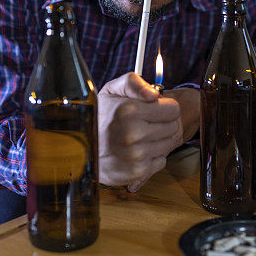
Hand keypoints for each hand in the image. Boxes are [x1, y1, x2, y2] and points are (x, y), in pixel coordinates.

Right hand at [97, 72, 182, 189]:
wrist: (81, 149)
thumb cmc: (100, 117)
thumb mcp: (112, 91)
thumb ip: (134, 83)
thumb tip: (155, 94)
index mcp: (129, 111)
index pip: (173, 110)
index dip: (164, 108)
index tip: (153, 110)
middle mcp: (133, 134)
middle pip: (173, 127)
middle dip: (162, 123)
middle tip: (144, 124)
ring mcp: (136, 155)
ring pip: (169, 144)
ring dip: (158, 140)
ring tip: (139, 138)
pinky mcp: (137, 172)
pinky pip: (161, 161)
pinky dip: (152, 157)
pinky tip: (136, 152)